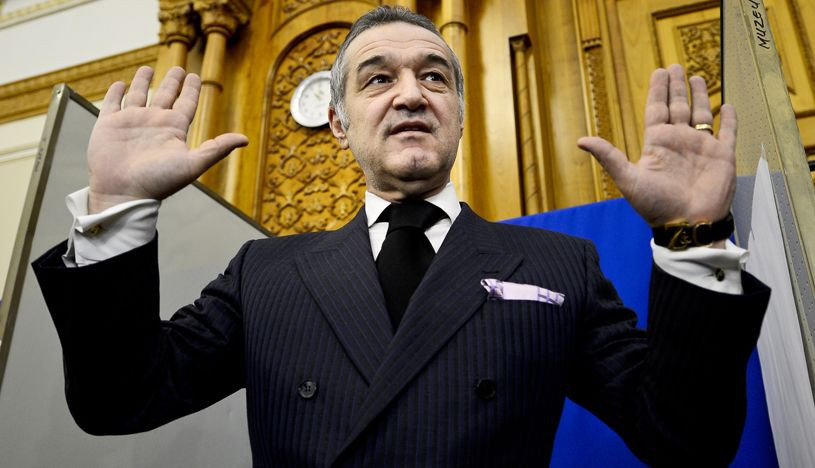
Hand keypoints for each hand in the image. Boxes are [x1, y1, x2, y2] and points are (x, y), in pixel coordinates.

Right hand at [87, 66, 248, 212]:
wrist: (124, 194)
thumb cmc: (159, 182)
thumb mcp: (192, 164)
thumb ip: (217, 149)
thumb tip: (245, 139)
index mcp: (174, 129)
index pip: (186, 103)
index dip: (191, 90)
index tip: (195, 76)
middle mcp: (154, 123)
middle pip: (166, 96)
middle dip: (172, 82)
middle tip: (179, 68)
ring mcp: (131, 123)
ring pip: (139, 95)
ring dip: (143, 82)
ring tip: (147, 69)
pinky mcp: (108, 125)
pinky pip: (113, 104)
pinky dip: (115, 93)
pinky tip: (120, 84)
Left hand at [577, 64, 735, 226]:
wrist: (687, 224)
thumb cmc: (656, 206)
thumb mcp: (628, 179)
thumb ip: (609, 156)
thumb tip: (580, 140)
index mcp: (657, 144)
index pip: (656, 110)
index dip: (657, 91)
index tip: (658, 72)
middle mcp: (679, 142)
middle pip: (677, 107)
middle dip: (676, 87)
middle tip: (674, 66)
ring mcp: (701, 147)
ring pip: (701, 114)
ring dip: (699, 96)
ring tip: (696, 77)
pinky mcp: (722, 156)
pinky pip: (728, 132)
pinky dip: (730, 119)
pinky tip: (728, 106)